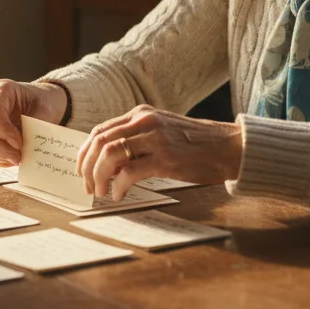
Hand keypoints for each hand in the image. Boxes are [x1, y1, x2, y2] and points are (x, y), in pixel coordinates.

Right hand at [0, 79, 68, 166]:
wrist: (42, 102)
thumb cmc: (43, 101)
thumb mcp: (46, 108)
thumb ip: (36, 125)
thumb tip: (30, 148)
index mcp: (2, 89)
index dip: (4, 131)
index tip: (19, 144)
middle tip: (18, 158)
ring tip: (17, 159)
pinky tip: (12, 160)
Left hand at [76, 105, 242, 200]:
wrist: (228, 146)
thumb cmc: (195, 144)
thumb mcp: (161, 132)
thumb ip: (136, 140)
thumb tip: (109, 163)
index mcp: (141, 114)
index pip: (99, 131)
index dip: (84, 153)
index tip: (81, 171)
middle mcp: (144, 121)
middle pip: (99, 142)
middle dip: (87, 167)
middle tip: (88, 187)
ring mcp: (155, 138)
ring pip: (109, 154)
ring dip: (99, 177)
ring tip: (101, 192)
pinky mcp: (165, 158)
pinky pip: (130, 172)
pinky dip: (118, 186)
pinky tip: (119, 195)